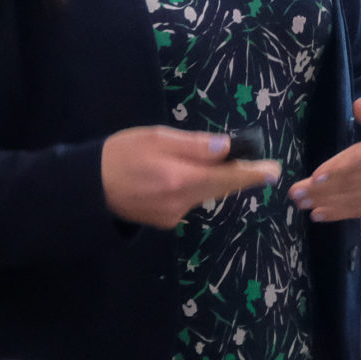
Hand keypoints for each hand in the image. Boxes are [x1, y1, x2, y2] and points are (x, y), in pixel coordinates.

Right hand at [101, 127, 283, 229]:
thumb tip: (225, 148)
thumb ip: (192, 145)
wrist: (86, 189)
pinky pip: (187, 200)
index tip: (274, 171)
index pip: (227, 177)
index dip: (252, 174)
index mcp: (181, 179)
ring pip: (203, 193)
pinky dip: (190, 187)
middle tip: (258, 165)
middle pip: (219, 188)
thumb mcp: (154, 138)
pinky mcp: (165, 221)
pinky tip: (172, 176)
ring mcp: (174, 216)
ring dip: (210, 179)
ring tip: (197, 161)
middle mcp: (182, 203)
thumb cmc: (119, 155)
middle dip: (237, 176)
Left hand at [289, 98, 360, 223]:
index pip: (360, 160)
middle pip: (353, 183)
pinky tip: (320, 214)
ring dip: (327, 204)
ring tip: (302, 204)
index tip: (315, 177)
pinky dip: (341, 213)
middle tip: (296, 193)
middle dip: (322, 190)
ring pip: (355, 199)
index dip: (337, 170)